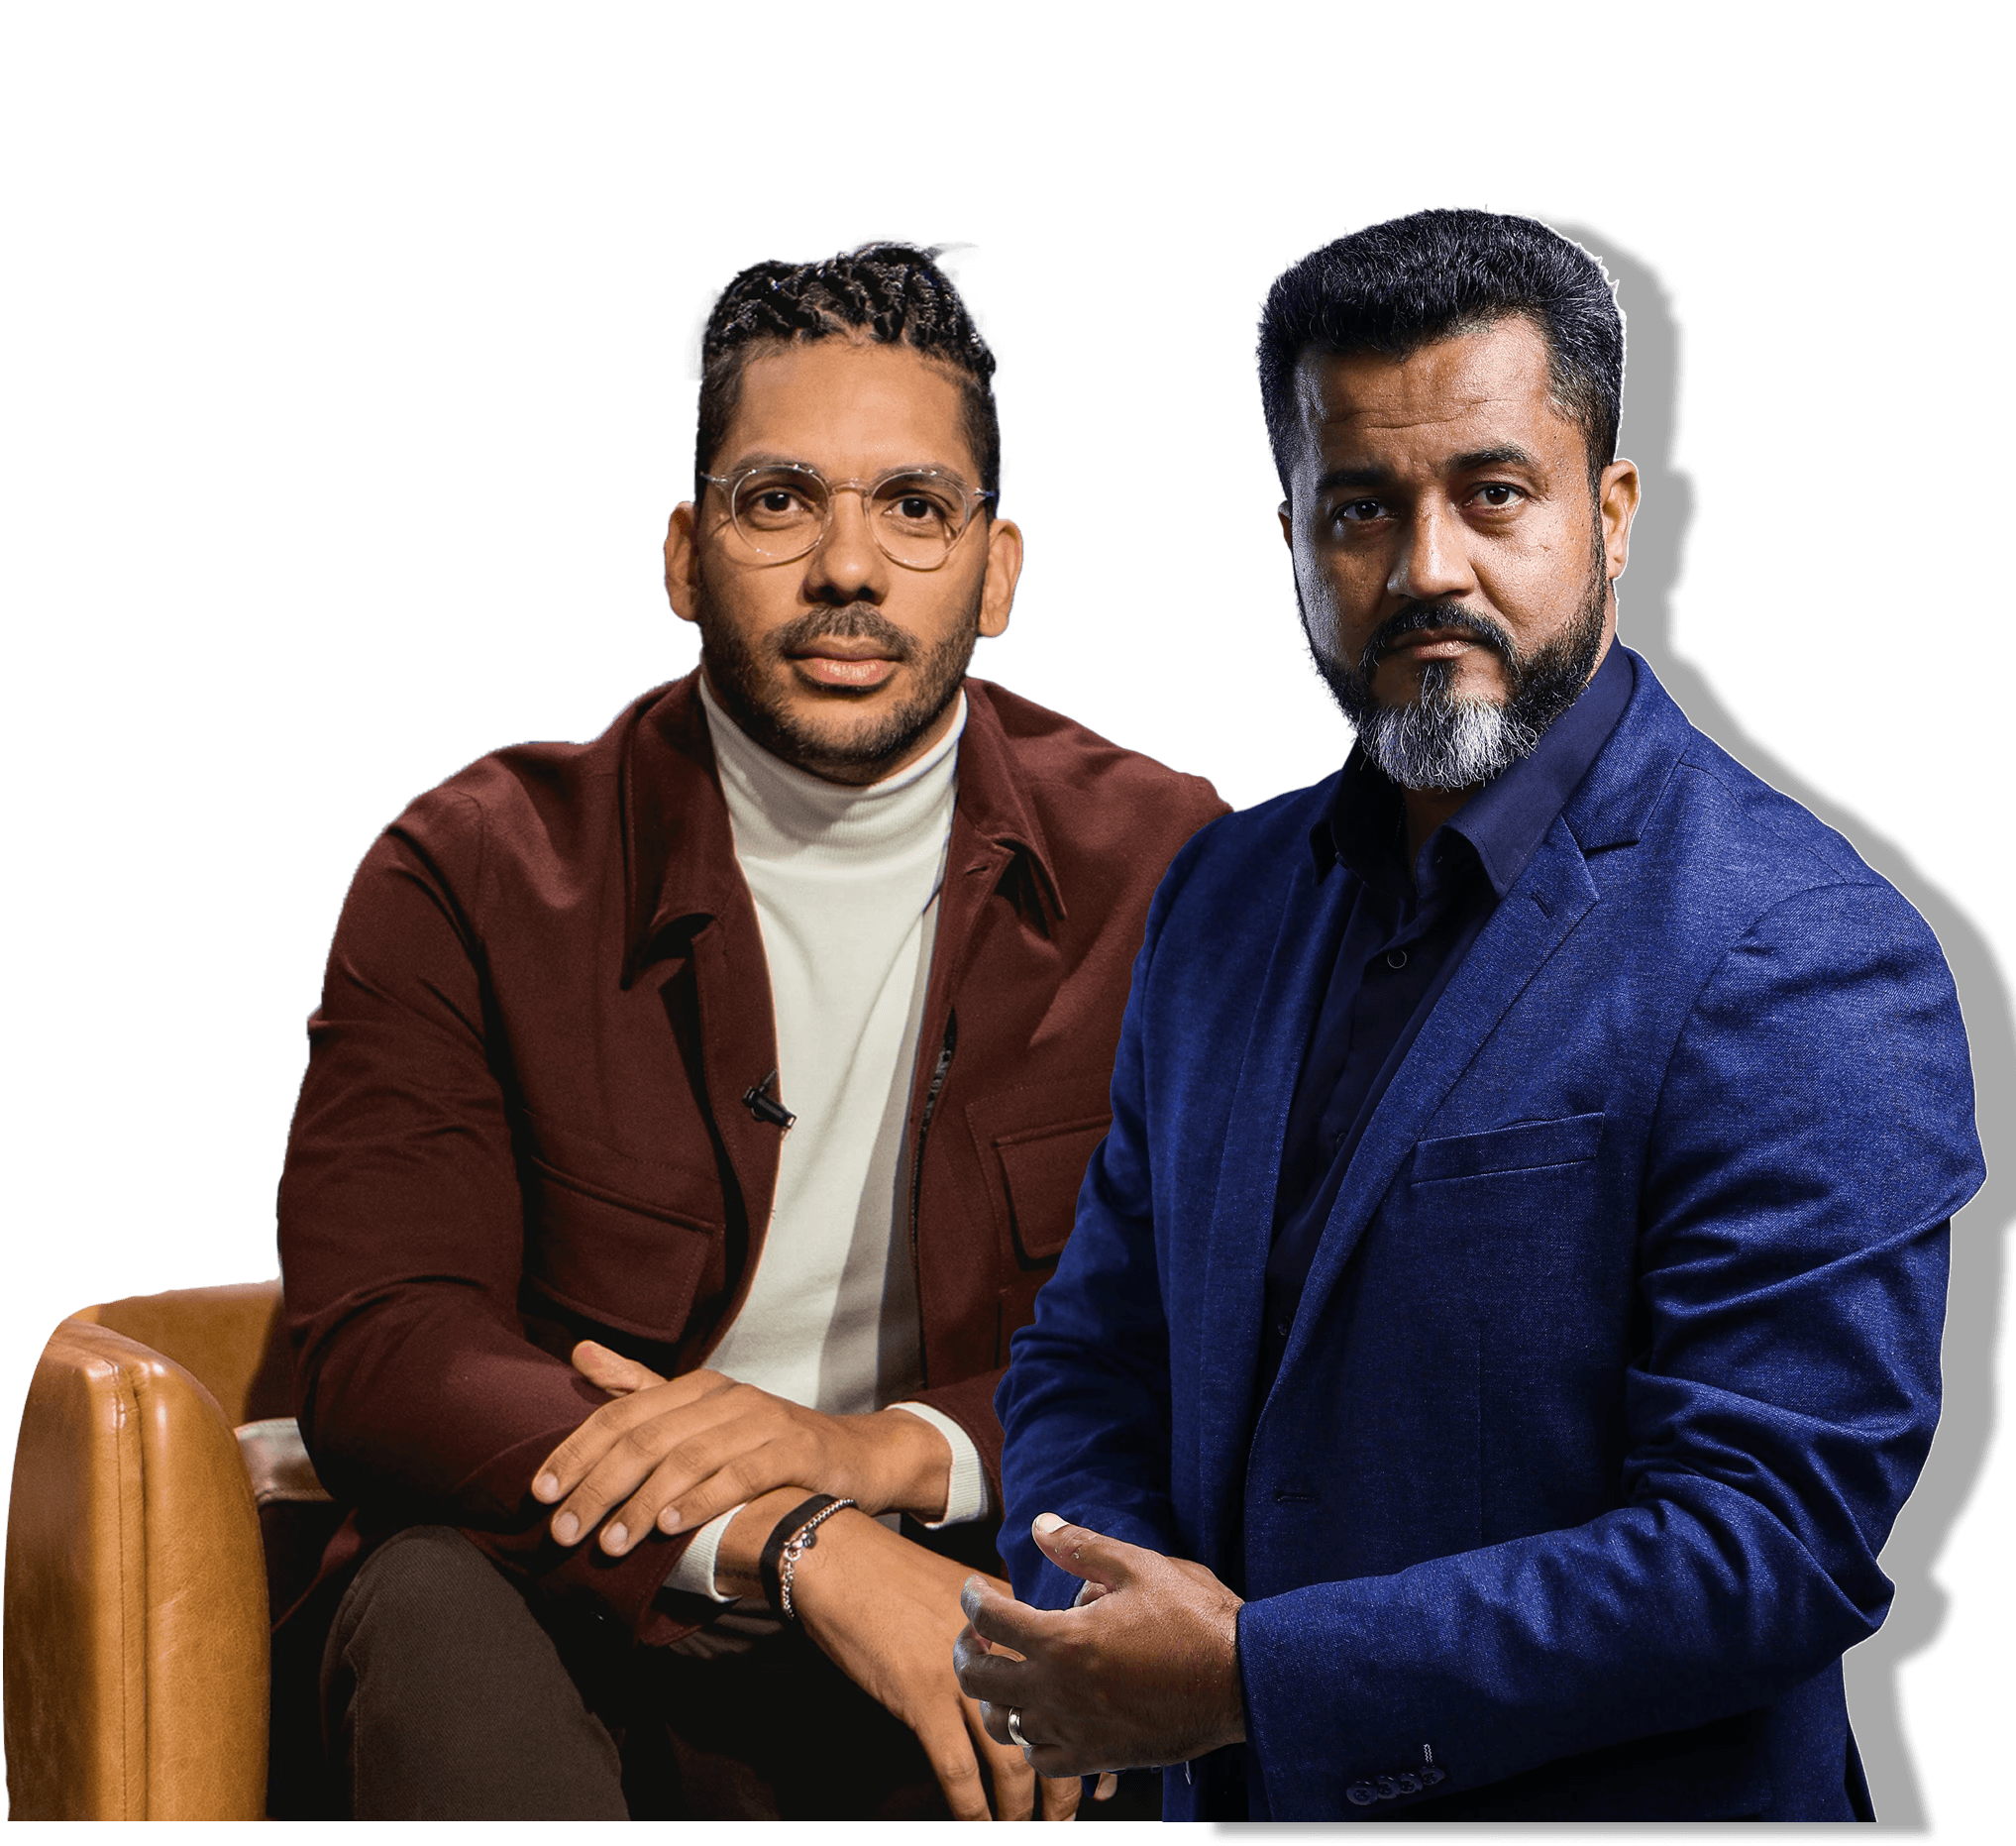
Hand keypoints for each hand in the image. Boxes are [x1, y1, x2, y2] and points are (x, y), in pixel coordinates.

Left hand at [531, 1343, 950, 1553]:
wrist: (857, 1457)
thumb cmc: (767, 1447)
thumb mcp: (703, 1416)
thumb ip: (641, 1389)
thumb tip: (579, 1351)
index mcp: (698, 1387)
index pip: (622, 1414)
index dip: (576, 1452)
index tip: (539, 1495)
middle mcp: (726, 1396)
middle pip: (647, 1437)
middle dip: (598, 1487)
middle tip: (563, 1532)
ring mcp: (763, 1419)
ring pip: (688, 1457)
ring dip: (641, 1502)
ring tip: (610, 1544)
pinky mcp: (795, 1449)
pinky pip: (740, 1472)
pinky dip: (701, 1499)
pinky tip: (670, 1527)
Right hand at [789, 1507, 1086, 1820]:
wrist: (845, 1562)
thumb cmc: (902, 1575)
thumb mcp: (968, 1590)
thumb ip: (1007, 1624)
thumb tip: (1033, 1670)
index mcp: (1016, 1620)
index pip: (1067, 1686)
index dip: (1084, 1734)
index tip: (1098, 1770)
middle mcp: (999, 1650)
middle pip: (1047, 1729)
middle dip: (1063, 1785)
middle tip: (1067, 1815)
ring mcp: (960, 1677)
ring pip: (1008, 1758)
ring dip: (1020, 1806)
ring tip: (1026, 1828)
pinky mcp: (922, 1698)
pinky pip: (956, 1767)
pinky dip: (971, 1805)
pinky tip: (977, 1823)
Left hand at [953, 1513, 1245, 1777]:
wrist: (1241, 1681)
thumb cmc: (1193, 1619)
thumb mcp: (1138, 1567)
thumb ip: (1080, 1546)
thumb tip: (1040, 1524)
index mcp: (1063, 1641)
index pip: (989, 1619)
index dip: (971, 1597)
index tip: (974, 1587)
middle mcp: (1058, 1692)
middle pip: (977, 1679)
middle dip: (965, 1649)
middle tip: (975, 1633)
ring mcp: (1075, 1731)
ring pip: (1003, 1726)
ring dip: (992, 1697)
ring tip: (1003, 1674)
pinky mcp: (1098, 1757)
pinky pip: (1041, 1760)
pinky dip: (1029, 1738)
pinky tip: (1039, 1716)